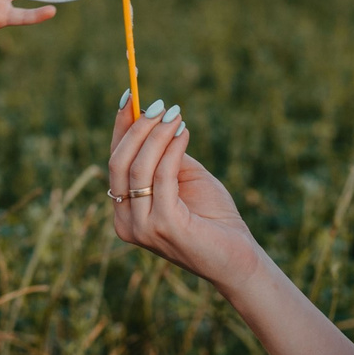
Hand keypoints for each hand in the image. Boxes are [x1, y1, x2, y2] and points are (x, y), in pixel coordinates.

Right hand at [109, 98, 263, 288]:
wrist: (238, 258)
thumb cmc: (213, 218)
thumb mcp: (184, 179)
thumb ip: (165, 156)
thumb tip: (154, 118)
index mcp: (125, 212)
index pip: (115, 162)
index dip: (120, 128)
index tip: (129, 95)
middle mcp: (126, 222)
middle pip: (119, 163)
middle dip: (137, 128)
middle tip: (158, 105)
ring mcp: (142, 227)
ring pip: (138, 168)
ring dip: (157, 135)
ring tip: (176, 115)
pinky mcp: (164, 226)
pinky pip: (162, 177)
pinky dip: (172, 149)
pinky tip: (185, 133)